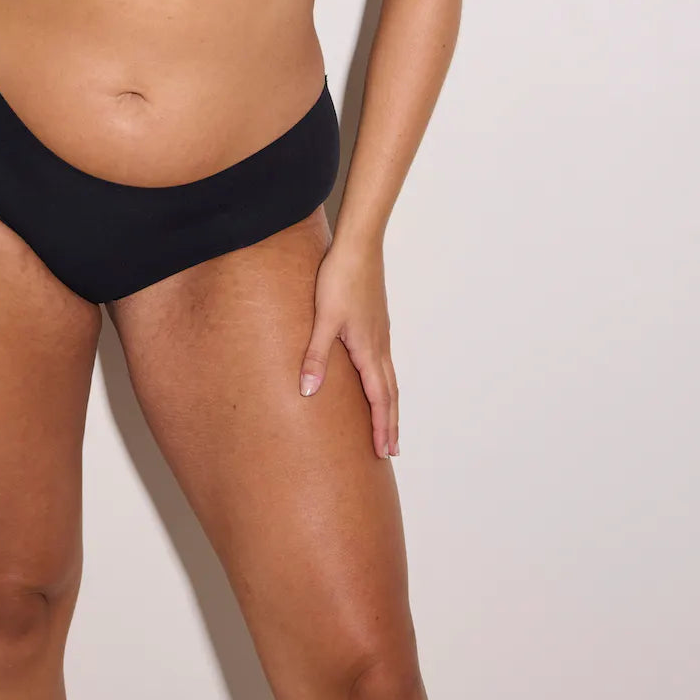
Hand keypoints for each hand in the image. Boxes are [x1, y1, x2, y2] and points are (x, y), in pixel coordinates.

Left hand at [299, 242, 397, 458]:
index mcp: (368, 351)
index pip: (380, 399)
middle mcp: (380, 346)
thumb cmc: (340, 280)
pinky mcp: (377, 323)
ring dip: (390, 405)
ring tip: (388, 423)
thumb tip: (308, 391)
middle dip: (391, 423)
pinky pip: (385, 363)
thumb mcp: (323, 319)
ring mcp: (381, 334)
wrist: (359, 247)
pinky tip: (377, 381)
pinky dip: (386, 383)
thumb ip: (316, 356)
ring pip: (390, 378)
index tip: (383, 452)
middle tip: (391, 450)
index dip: (381, 427)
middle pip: (391, 394)